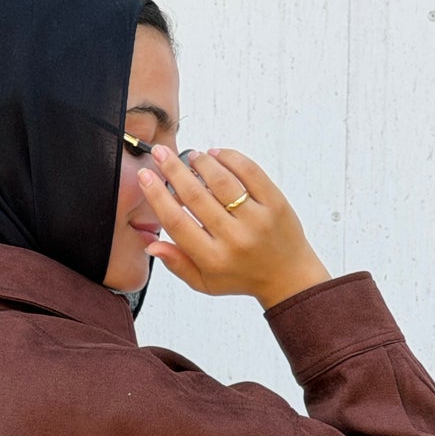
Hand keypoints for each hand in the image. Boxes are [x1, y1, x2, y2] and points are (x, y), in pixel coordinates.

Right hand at [136, 145, 331, 309]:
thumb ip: (177, 264)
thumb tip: (151, 245)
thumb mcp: (205, 282)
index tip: (146, 176)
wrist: (288, 276)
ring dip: (202, 163)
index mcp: (213, 259)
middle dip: (173, 170)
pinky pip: (250, 172)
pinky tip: (217, 155)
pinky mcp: (275, 203)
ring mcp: (257, 219)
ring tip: (192, 156)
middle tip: (160, 153)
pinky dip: (230, 158)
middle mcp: (234, 239)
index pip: (176, 223)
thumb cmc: (241, 276)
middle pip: (196, 197)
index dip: (157, 196)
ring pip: (222, 181)